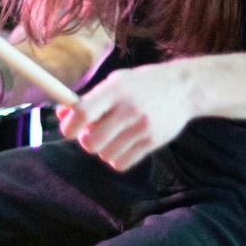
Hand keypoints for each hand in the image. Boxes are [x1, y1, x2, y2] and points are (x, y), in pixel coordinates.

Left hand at [57, 63, 196, 171]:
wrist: (183, 88)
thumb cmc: (143, 84)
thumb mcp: (117, 81)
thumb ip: (90, 98)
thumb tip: (61, 114)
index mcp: (115, 90)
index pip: (83, 113)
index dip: (69, 126)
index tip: (68, 129)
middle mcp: (128, 109)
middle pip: (91, 141)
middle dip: (85, 140)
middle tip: (92, 133)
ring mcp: (142, 128)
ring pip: (105, 154)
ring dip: (103, 149)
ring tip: (112, 136)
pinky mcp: (153, 142)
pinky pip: (122, 163)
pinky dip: (116, 158)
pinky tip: (122, 145)